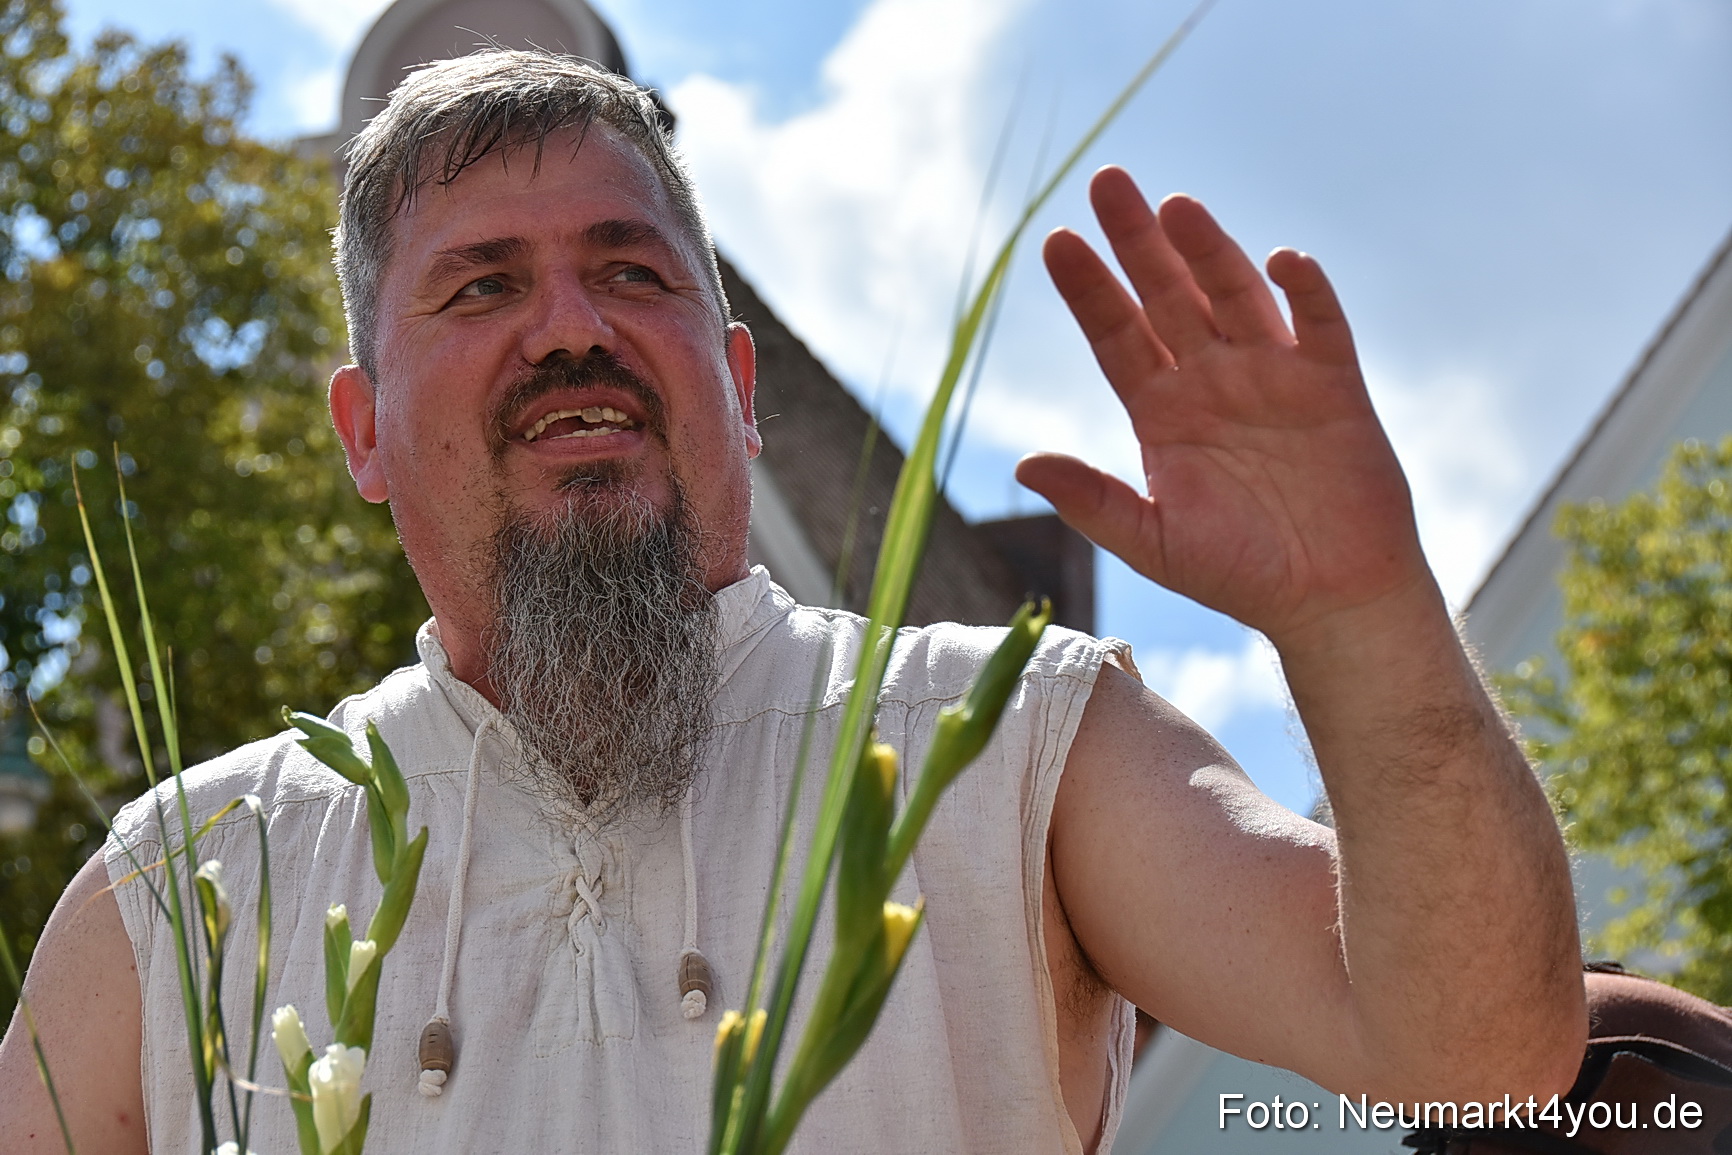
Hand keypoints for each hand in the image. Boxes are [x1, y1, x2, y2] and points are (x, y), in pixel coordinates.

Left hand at [1017, 168, 1429, 647]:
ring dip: (1208, 250)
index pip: (1115, 334)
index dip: (1089, 289)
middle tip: (1105, 182)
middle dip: (1136, 240)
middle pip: (1166, 295)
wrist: (1329, 600)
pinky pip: (1318, 324)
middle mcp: (1212, 379)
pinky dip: (1304, 291)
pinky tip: (1281, 259)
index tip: (1056, 241)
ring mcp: (1273, 375)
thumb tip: (1024, 465)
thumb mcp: (1153, 542)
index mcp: (1161, 412)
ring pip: (1234, 294)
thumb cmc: (1238, 574)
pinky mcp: (1334, 383)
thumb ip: (1093, 501)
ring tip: (1176, 206)